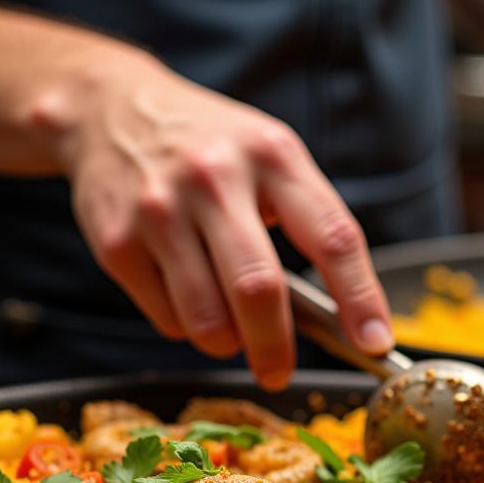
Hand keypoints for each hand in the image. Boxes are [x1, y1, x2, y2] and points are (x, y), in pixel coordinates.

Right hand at [45, 54, 393, 389]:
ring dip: (228, 343)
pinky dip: (188, 328)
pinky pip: (168, 320)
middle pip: (258, 290)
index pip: (333, 236)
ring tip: (229, 326)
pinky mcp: (117, 242)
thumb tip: (341, 320)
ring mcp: (161, 210)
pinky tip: (187, 295)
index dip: (360, 297)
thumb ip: (308, 223)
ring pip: (208, 320)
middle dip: (276, 348)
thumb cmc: (211, 149)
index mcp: (273, 156)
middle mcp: (215, 178)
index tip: (376, 344)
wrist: (108, 110)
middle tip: (278, 372)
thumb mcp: (269, 158)